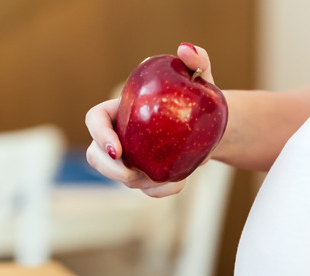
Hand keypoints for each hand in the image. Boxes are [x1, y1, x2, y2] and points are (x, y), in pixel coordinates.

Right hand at [84, 42, 216, 197]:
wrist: (214, 125)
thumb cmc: (200, 95)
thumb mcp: (201, 75)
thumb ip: (197, 59)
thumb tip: (185, 50)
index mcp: (121, 110)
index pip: (95, 120)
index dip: (99, 135)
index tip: (116, 149)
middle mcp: (120, 136)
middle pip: (95, 156)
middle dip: (107, 169)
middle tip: (129, 173)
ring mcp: (132, 159)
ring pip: (121, 178)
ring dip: (140, 182)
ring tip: (167, 175)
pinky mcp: (148, 177)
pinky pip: (147, 191)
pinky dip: (161, 191)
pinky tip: (179, 183)